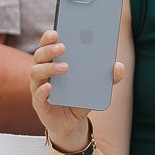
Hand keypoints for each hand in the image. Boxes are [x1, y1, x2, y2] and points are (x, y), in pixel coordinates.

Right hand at [29, 29, 123, 149]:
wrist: (72, 123)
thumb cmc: (79, 98)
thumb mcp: (95, 88)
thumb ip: (107, 78)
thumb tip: (118, 66)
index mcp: (54, 62)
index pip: (47, 45)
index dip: (49, 37)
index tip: (57, 31)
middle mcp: (42, 72)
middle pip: (40, 55)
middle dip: (50, 49)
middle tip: (63, 47)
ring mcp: (38, 87)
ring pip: (36, 72)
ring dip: (49, 68)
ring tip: (65, 67)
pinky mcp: (39, 104)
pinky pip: (37, 95)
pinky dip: (43, 90)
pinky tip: (50, 87)